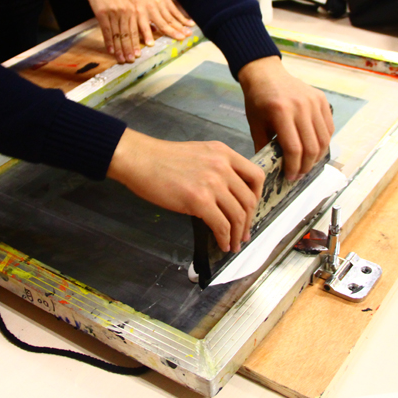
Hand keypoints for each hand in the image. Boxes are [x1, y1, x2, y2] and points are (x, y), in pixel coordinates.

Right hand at [85, 0, 139, 63]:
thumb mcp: (124, 2)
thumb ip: (128, 16)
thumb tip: (132, 30)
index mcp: (131, 10)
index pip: (135, 30)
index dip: (136, 44)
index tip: (138, 54)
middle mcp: (124, 13)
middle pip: (127, 34)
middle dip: (129, 49)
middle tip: (131, 60)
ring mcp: (113, 14)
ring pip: (118, 35)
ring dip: (119, 49)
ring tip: (121, 59)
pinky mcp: (102, 14)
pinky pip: (107, 31)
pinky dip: (109, 42)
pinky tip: (111, 50)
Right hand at [107, 129, 264, 252]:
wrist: (140, 159)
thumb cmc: (162, 159)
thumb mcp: (198, 154)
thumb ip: (216, 168)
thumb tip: (225, 193)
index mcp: (224, 153)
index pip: (256, 176)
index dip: (257, 196)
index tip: (251, 209)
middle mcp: (223, 166)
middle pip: (249, 199)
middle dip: (248, 221)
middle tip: (244, 233)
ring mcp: (212, 183)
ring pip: (238, 215)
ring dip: (238, 234)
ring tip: (234, 244)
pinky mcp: (199, 200)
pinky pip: (221, 225)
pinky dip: (224, 238)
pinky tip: (222, 244)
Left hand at [122, 0, 194, 44]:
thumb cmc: (131, 4)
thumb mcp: (131, 15)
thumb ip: (138, 27)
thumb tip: (150, 42)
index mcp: (138, 13)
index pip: (144, 26)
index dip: (147, 36)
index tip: (151, 45)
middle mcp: (150, 8)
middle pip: (162, 23)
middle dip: (172, 32)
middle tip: (181, 39)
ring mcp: (159, 3)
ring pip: (170, 18)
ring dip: (180, 26)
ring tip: (188, 34)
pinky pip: (175, 10)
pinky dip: (182, 18)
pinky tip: (190, 23)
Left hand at [238, 56, 333, 180]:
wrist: (266, 74)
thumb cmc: (258, 100)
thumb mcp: (255, 125)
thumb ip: (264, 147)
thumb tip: (271, 171)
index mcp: (281, 112)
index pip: (294, 148)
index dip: (293, 167)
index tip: (290, 177)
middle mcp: (301, 106)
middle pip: (311, 147)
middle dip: (306, 166)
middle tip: (299, 175)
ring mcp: (314, 102)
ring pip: (324, 139)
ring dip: (317, 157)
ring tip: (307, 164)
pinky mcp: (322, 100)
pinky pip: (328, 128)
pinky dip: (324, 142)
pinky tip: (314, 149)